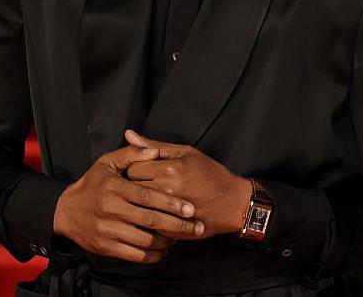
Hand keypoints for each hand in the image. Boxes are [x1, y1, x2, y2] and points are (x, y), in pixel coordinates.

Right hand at [53, 144, 203, 263]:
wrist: (65, 211)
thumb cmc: (91, 184)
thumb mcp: (106, 162)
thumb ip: (132, 153)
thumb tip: (154, 150)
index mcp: (115, 188)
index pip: (149, 196)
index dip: (171, 203)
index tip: (190, 208)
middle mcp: (111, 210)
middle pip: (151, 220)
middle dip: (177, 225)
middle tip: (195, 227)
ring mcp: (108, 230)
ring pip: (145, 240)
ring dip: (167, 241)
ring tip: (180, 237)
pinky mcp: (106, 247)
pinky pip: (135, 255)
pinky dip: (153, 255)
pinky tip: (163, 250)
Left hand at [125, 130, 251, 238]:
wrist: (234, 204)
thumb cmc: (211, 175)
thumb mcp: (185, 153)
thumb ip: (154, 145)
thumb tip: (128, 134)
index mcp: (170, 169)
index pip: (133, 168)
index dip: (137, 168)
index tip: (145, 170)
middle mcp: (167, 190)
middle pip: (132, 188)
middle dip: (136, 186)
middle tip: (149, 184)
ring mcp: (169, 212)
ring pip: (138, 207)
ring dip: (141, 203)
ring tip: (152, 199)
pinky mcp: (172, 229)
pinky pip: (148, 224)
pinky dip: (150, 219)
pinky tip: (159, 213)